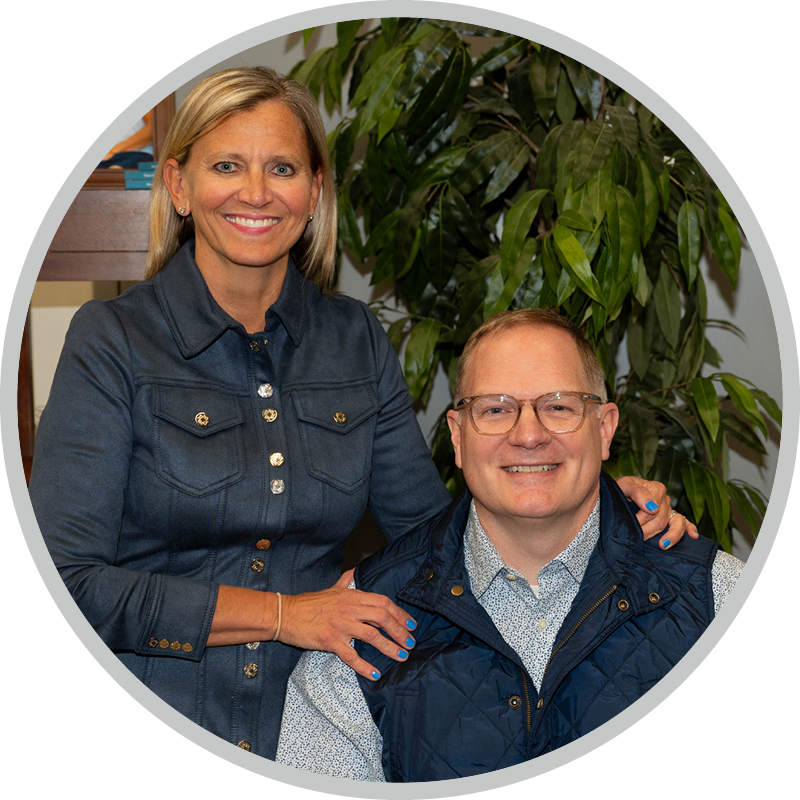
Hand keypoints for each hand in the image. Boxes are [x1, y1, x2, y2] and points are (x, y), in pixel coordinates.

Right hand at [278, 569, 417, 681]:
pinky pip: (351, 655)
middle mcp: (349, 608)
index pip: (382, 602)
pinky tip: (375, 673)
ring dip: (390, 647)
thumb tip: (354, 572)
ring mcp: (340, 625)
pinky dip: (365, 666)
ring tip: (401, 656)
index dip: (399, 613)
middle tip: (410, 642)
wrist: (286, 613)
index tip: (411, 624)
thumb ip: (345, 581)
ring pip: (372, 636)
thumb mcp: (331, 588)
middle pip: (382, 617)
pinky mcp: (330, 640)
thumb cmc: (308, 603)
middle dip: (400, 631)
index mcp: (351, 595)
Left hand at [615, 475, 698, 548]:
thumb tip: (652, 508)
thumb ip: (637, 492)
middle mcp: (665, 499)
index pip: (653, 509)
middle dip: (648, 530)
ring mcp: (670, 509)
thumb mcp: (624, 485)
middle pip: (661, 519)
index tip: (630, 526)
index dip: (641, 519)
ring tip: (663, 544)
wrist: (618, 493)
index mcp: (656, 489)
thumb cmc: (620, 489)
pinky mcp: (672, 517)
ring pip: (677, 522)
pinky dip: (690, 529)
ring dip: (671, 535)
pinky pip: (685, 523)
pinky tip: (693, 536)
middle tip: (636, 538)